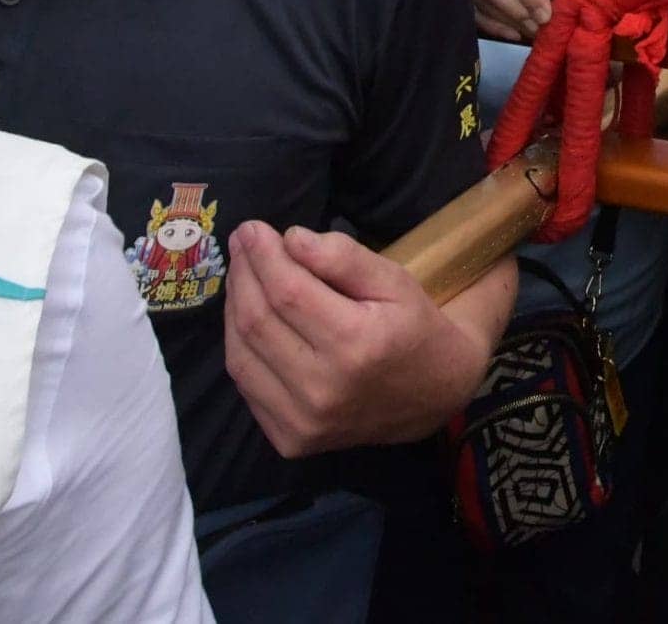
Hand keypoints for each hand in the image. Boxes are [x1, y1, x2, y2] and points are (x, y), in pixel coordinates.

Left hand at [223, 222, 496, 455]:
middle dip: (243, 275)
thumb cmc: (415, 327)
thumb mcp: (395, 280)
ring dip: (233, 308)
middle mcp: (324, 389)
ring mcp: (303, 422)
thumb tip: (291, 239)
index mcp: (357, 344)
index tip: (252, 228)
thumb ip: (344, 257)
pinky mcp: (290, 440)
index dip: (263, 256)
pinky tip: (249, 318)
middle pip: (258, 321)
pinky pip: (246, 385)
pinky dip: (240, 346)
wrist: (434, 396)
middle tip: (242, 243)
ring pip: (240, 355)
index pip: (288, 292)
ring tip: (243, 276)